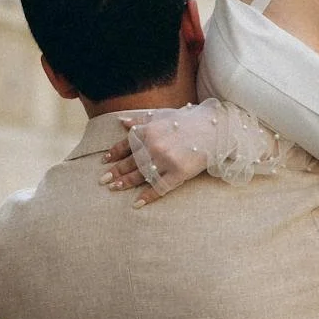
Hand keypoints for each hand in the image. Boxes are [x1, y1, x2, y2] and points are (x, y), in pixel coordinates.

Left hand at [99, 106, 214, 205]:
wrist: (215, 129)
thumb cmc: (189, 121)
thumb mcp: (163, 115)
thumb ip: (141, 120)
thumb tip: (121, 122)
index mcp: (149, 130)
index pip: (126, 144)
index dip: (114, 153)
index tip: (104, 161)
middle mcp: (154, 145)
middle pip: (130, 162)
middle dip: (115, 171)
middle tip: (103, 180)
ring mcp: (166, 160)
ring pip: (141, 175)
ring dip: (126, 182)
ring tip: (114, 188)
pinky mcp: (179, 173)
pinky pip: (159, 187)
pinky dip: (147, 196)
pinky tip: (137, 203)